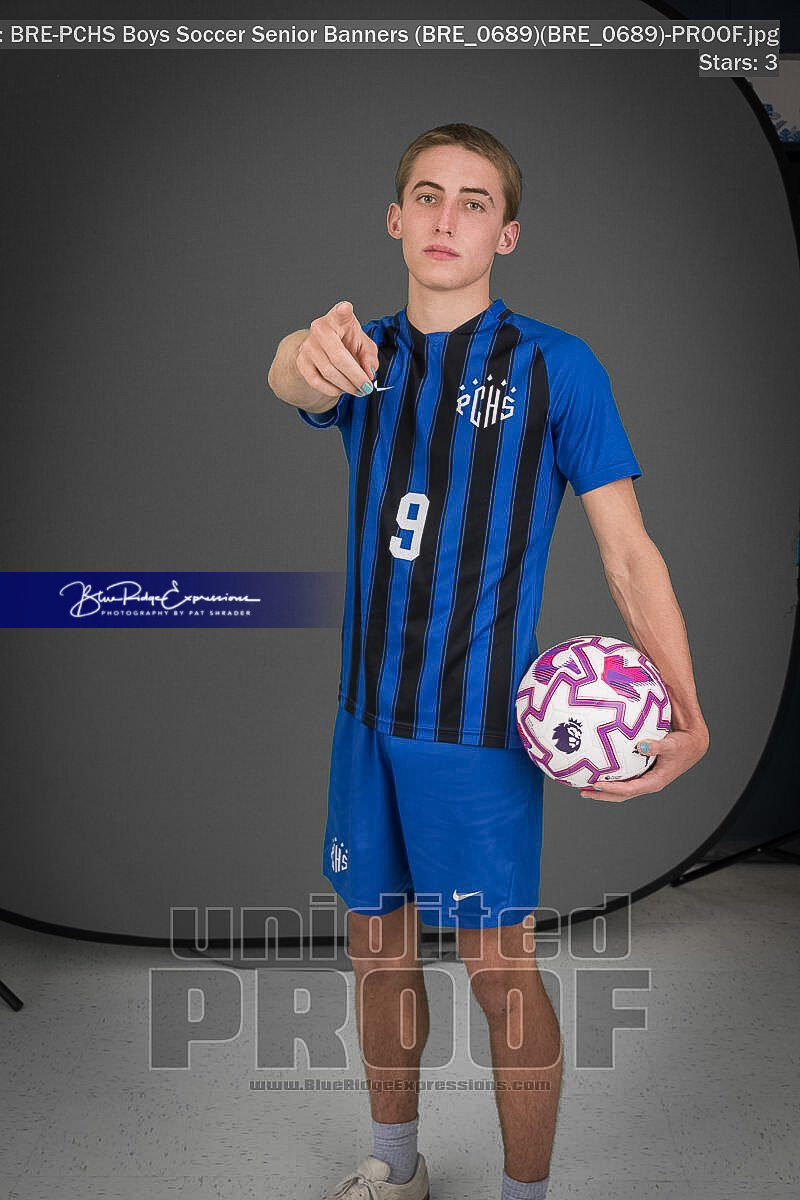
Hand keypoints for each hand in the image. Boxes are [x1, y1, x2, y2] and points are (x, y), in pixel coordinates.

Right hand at [295, 299, 379, 398]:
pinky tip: (341, 390)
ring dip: (346, 385)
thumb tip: (369, 373)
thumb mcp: (363, 345)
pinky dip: (332, 389)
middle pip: (338, 356)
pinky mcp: (301, 362)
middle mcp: (319, 329)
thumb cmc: (346, 343)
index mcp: (338, 319)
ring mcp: (308, 346)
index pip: (340, 312)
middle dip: (356, 376)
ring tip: (358, 391)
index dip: (342, 310)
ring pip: (329, 372)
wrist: (323, 350)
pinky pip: (317, 382)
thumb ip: (370, 357)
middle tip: (367, 388)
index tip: (345, 308)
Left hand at [579, 723, 709, 801]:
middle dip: (602, 794)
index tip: (595, 784)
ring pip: (621, 788)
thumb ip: (656, 746)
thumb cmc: (683, 744)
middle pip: (621, 794)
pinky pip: (625, 777)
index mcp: (654, 782)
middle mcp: (648, 783)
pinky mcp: (644, 772)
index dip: (611, 789)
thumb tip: (640, 746)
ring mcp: (645, 779)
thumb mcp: (671, 745)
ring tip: (585, 785)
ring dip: (604, 788)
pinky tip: (599, 769)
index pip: (628, 790)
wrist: (693, 744)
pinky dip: (612, 777)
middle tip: (583, 791)